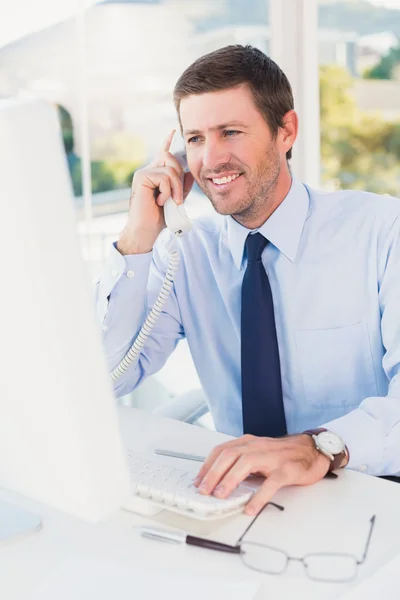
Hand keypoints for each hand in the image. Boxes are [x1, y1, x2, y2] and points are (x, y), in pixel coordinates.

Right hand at [117, 129, 194, 254]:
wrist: (146, 230)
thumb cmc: (159, 218)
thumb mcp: (176, 201)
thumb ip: (182, 187)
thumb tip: (188, 172)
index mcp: (156, 175)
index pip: (163, 154)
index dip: (167, 141)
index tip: (174, 130)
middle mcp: (149, 170)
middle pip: (172, 159)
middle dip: (180, 178)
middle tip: (178, 198)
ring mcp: (144, 173)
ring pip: (170, 169)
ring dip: (175, 188)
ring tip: (171, 202)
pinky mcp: (141, 177)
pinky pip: (164, 177)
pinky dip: (167, 191)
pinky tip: (160, 201)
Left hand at [194, 434, 330, 515]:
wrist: (312, 450)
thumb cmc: (283, 454)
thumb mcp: (258, 454)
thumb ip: (241, 463)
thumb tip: (219, 481)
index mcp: (249, 443)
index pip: (222, 450)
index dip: (207, 465)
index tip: (198, 480)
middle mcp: (258, 447)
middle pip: (229, 455)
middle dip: (213, 473)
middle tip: (203, 490)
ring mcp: (273, 457)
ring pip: (246, 463)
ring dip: (230, 480)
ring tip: (221, 496)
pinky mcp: (287, 470)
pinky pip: (271, 483)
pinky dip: (259, 496)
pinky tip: (251, 507)